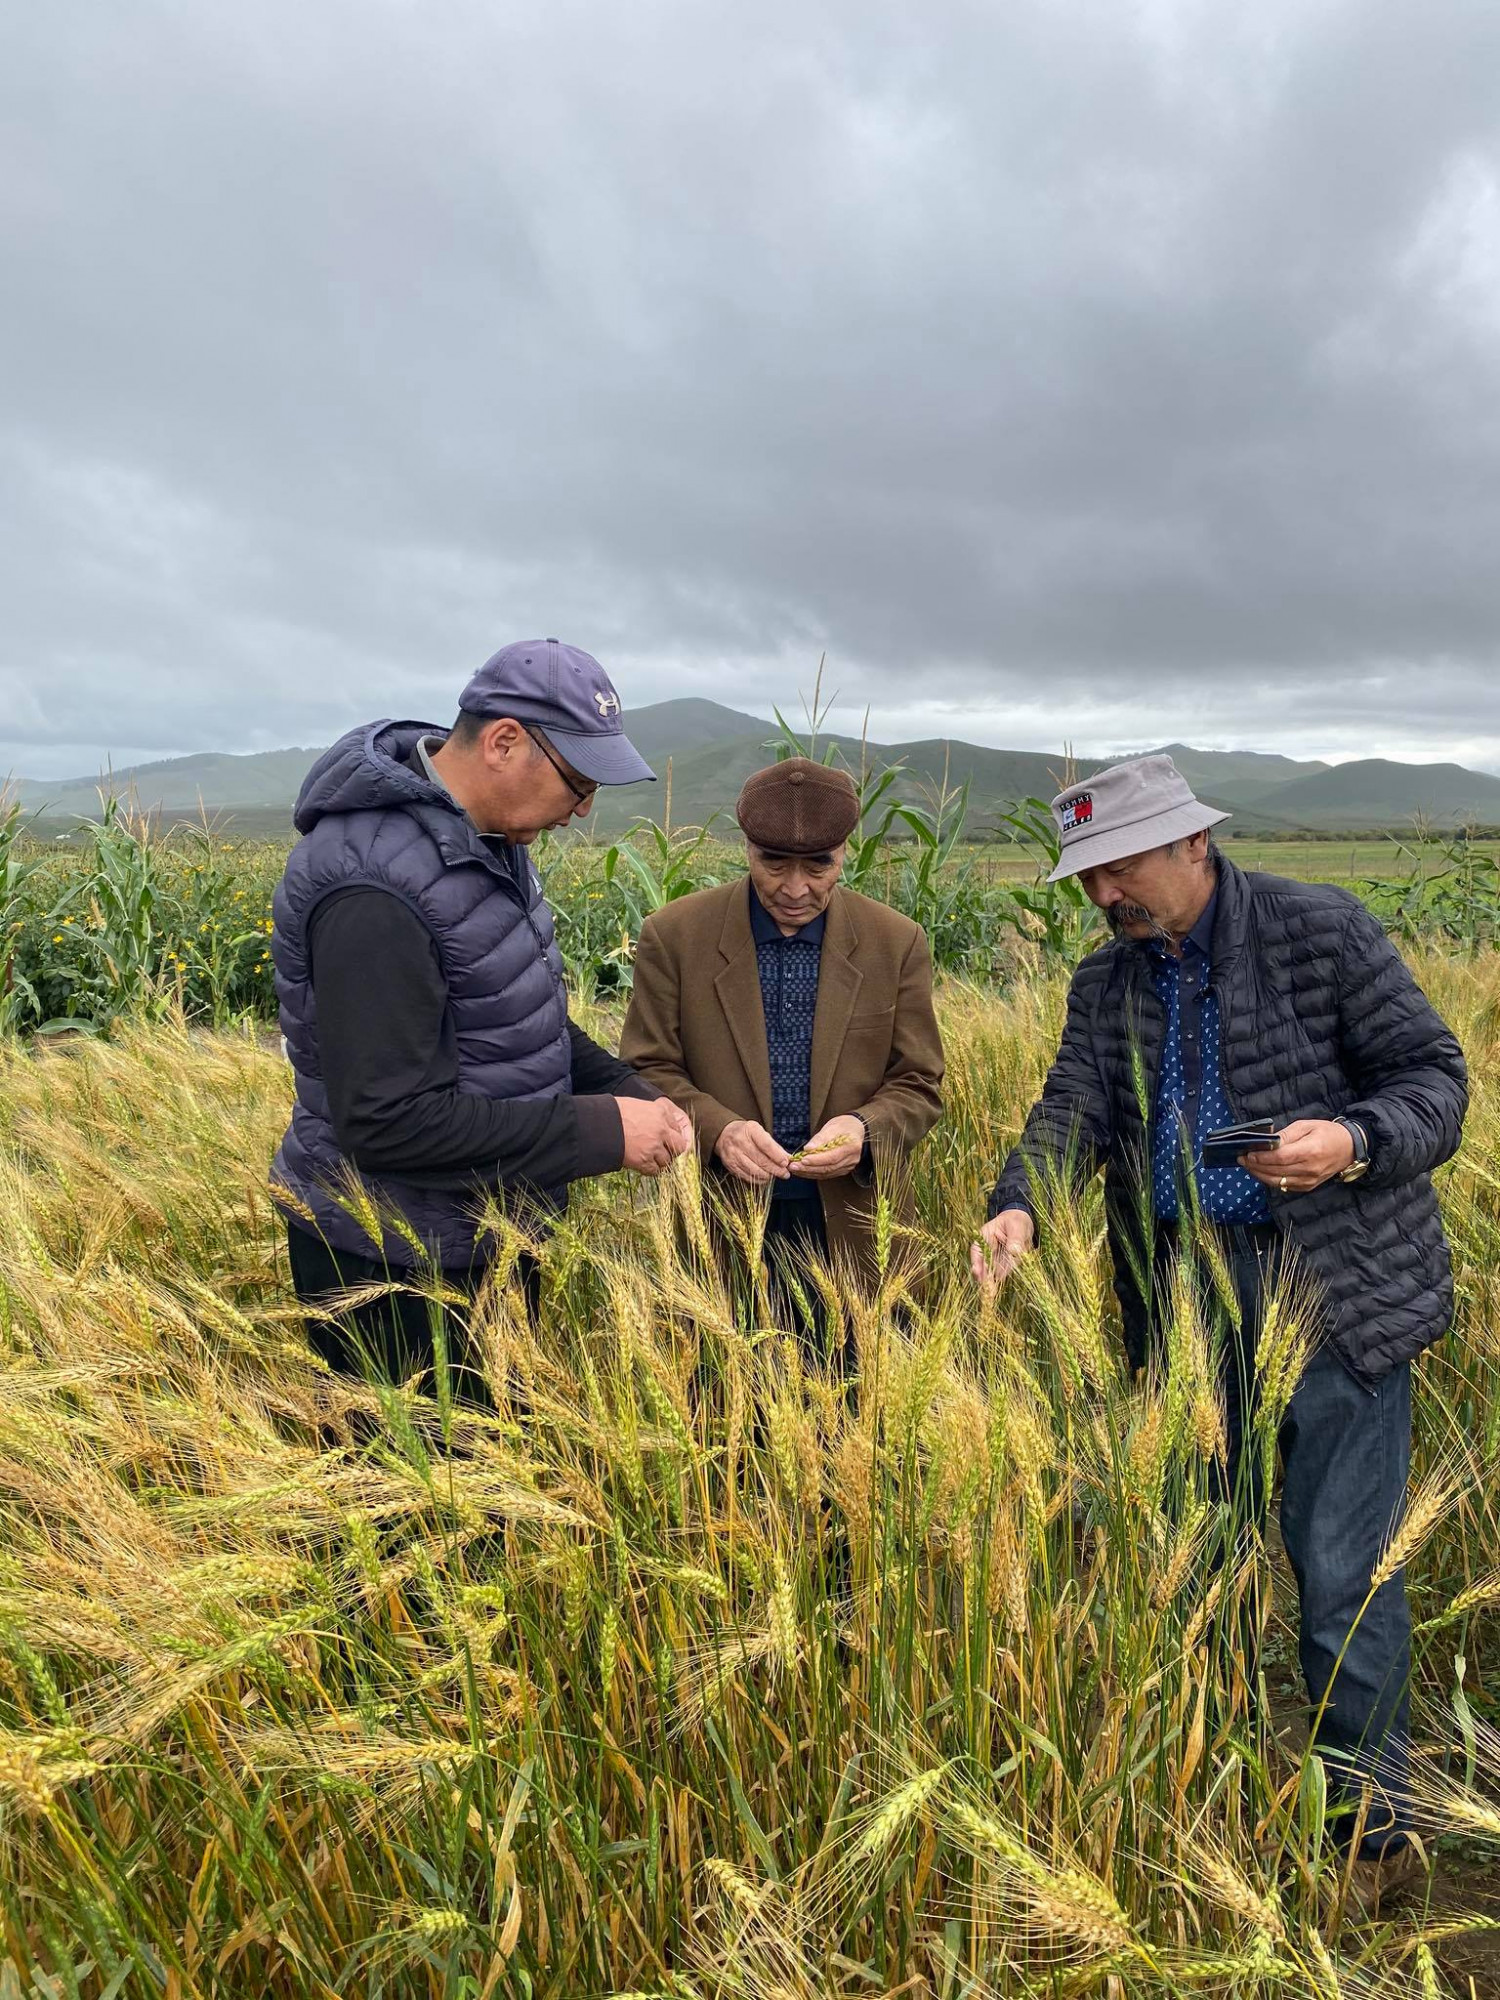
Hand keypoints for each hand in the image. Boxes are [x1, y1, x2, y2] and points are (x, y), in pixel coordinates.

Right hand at [618, 1096, 692, 1175]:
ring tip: (651, 1160)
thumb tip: (651, 1122)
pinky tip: (644, 1166)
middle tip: (664, 1151)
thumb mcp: (636, 1105)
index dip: (672, 1135)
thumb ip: (650, 1114)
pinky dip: (650, 1170)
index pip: (678, 1127)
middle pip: (680, 1146)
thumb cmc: (614, 1112)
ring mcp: (654, 1146)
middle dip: (673, 1150)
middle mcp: (662, 1130)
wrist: (600, 1125)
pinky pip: (654, 1170)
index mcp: (661, 1112)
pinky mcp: (644, 1160)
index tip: (668, 1139)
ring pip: (667, 1161)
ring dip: (661, 1161)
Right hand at [715, 1119, 792, 1184]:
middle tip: (785, 1174)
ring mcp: (734, 1155)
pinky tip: (765, 1178)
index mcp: (750, 1130)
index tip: (786, 1163)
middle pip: (761, 1160)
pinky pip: (747, 1177)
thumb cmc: (746, 1133)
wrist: (724, 1134)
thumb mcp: (760, 1133)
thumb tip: (788, 1159)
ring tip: (776, 1175)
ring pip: (754, 1171)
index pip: (766, 1145)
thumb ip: (774, 1146)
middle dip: (776, 1169)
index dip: (777, 1156)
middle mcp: (740, 1141)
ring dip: (768, 1176)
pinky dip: (758, 1180)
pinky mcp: (730, 1166)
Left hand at [788, 1114, 865, 1180]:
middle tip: (793, 1166)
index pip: (832, 1157)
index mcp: (851, 1146)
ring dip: (809, 1172)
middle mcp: (852, 1159)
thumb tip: (808, 1149)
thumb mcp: (832, 1126)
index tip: (802, 1159)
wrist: (855, 1129)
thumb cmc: (843, 1125)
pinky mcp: (843, 1170)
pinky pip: (828, 1174)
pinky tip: (804, 1170)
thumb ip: (820, 1138)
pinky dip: (814, 1173)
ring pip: (827, 1173)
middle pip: (828, 1168)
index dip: (816, 1160)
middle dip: (809, 1168)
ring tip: (795, 1168)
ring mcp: (848, 1166)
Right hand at [970, 1209, 1034, 1290]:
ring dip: (990, 1282)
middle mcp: (987, 1249)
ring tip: (990, 1293)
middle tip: (986, 1288)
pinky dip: (999, 1281)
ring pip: (991, 1272)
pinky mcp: (1004, 1265)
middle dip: (983, 1277)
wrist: (1024, 1222)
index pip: (977, 1250)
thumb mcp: (1017, 1225)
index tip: (976, 1271)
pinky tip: (996, 1290)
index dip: (976, 1261)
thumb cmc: (1017, 1221)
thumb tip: (1014, 1250)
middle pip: (982, 1264)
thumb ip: (1016, 1238)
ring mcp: (995, 1258)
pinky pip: (1002, 1274)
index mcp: (985, 1236)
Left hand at [1239, 1118, 1354, 1194]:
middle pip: (1276, 1171)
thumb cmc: (1328, 1133)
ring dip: (1260, 1175)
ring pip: (1277, 1182)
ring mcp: (1309, 1181)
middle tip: (1242, 1159)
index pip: (1280, 1158)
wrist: (1349, 1148)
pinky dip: (1270, 1180)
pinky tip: (1261, 1172)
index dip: (1262, 1157)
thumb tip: (1268, 1142)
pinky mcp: (1308, 1186)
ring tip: (1248, 1166)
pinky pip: (1284, 1186)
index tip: (1248, 1153)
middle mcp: (1310, 1169)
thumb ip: (1286, 1135)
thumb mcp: (1307, 1125)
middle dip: (1256, 1166)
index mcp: (1310, 1151)